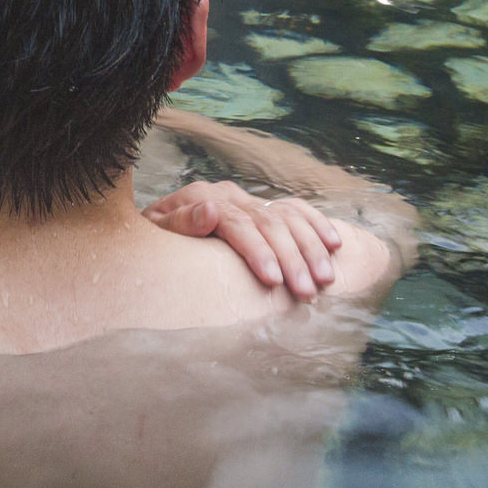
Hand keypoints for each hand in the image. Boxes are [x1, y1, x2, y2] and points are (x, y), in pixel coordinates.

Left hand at [145, 180, 343, 298]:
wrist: (153, 231)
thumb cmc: (152, 242)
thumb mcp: (154, 235)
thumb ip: (179, 223)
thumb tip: (210, 210)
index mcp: (202, 198)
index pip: (237, 222)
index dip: (257, 251)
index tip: (273, 280)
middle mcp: (229, 196)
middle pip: (269, 222)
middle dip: (291, 258)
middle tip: (306, 291)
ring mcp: (248, 200)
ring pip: (288, 218)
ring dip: (311, 248)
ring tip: (325, 280)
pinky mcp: (261, 208)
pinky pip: (296, 210)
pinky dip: (317, 224)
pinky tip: (334, 244)